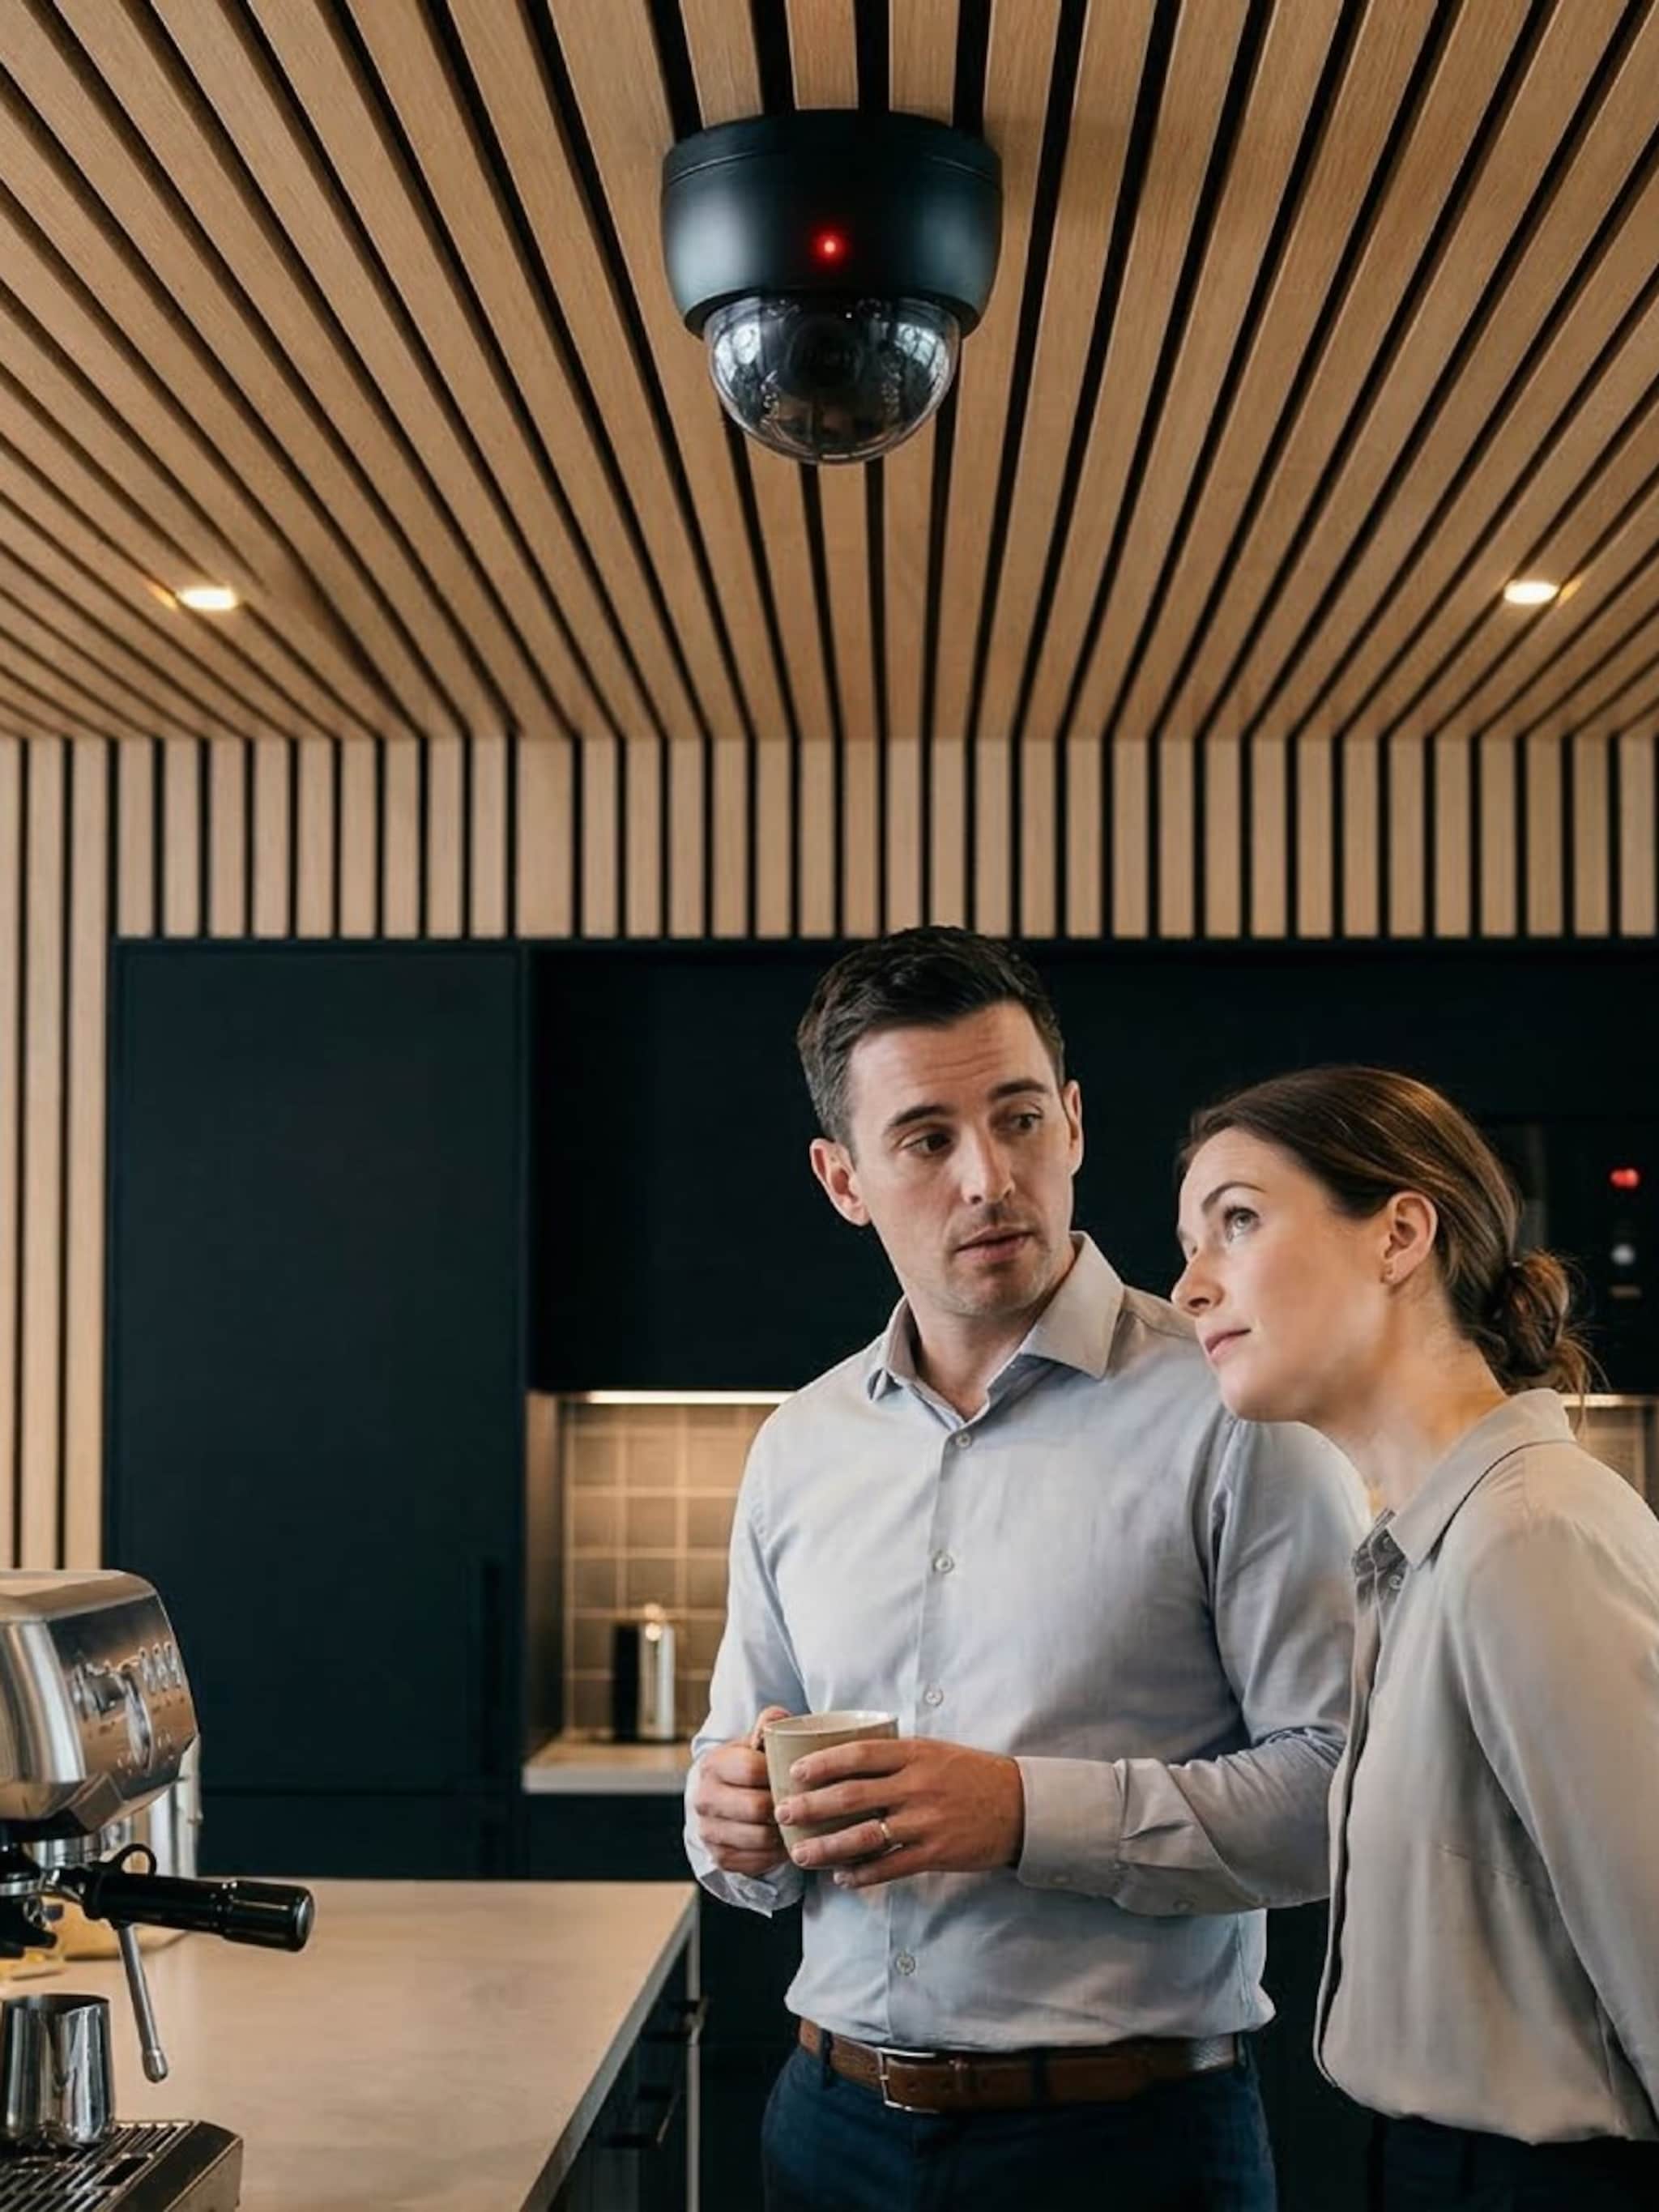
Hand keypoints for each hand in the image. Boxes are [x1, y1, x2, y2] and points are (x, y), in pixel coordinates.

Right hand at [689, 1706, 792, 1875]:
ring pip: (759, 1838)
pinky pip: (756, 1862)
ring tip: (799, 1823)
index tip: (799, 1774)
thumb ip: (770, 1724)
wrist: (727, 1796)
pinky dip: (775, 1854)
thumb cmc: (751, 1764)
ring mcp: (708, 1831)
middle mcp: (704, 1798)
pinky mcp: (719, 1857)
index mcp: (713, 1763)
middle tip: (804, 1803)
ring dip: (784, 1833)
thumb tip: (777, 1720)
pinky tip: (785, 1841)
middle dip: (784, 1806)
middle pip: (756, 1808)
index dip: (781, 1773)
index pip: (751, 1769)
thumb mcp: (758, 1740)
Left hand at [774, 1737, 1024, 1889]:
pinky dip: (862, 1874)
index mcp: (915, 1754)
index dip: (824, 1763)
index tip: (796, 1772)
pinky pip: (890, 1866)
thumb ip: (897, 1756)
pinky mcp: (935, 1853)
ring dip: (828, 1847)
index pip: (860, 1754)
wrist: (1019, 1806)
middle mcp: (917, 1786)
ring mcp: (926, 1822)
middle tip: (782, 1813)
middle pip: (852, 1797)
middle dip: (812, 1806)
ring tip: (800, 1853)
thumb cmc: (971, 1774)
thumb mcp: (935, 1751)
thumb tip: (849, 1757)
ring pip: (865, 1837)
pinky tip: (841, 1877)